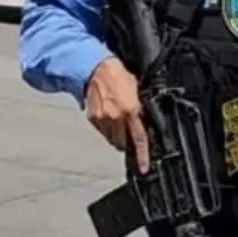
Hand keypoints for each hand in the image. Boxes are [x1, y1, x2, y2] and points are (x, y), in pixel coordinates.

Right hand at [85, 57, 149, 173]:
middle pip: (123, 143)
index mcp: (131, 110)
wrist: (98, 69)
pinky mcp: (93, 118)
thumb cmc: (119, 76)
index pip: (139, 138)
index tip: (144, 167)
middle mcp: (117, 118)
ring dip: (116, 135)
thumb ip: (140, 109)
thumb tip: (144, 123)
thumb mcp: (137, 91)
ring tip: (117, 120)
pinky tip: (108, 115)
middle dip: (126, 141)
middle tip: (128, 131)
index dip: (143, 155)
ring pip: (112, 139)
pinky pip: (102, 131)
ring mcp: (103, 119)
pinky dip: (106, 128)